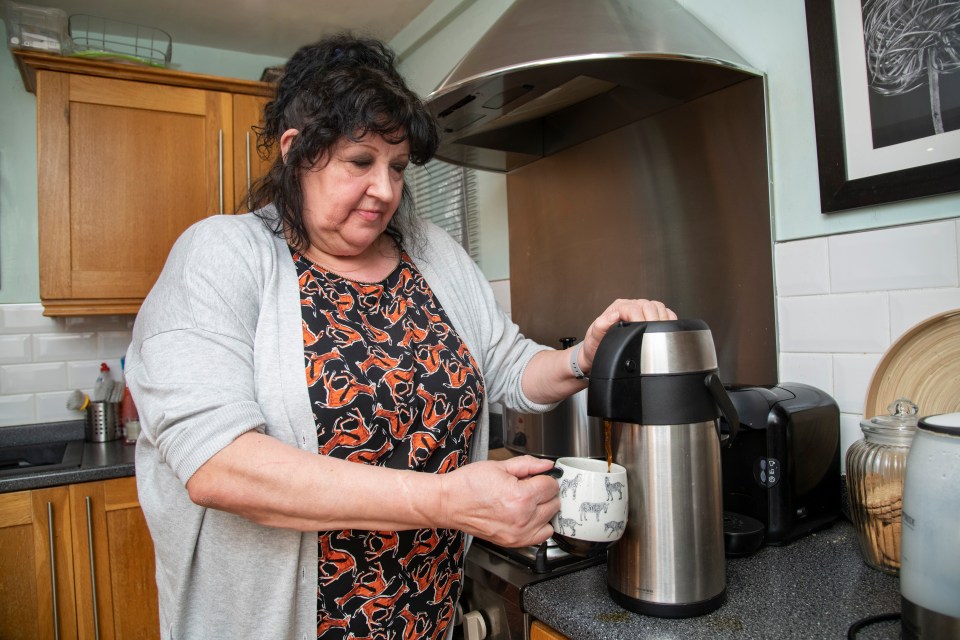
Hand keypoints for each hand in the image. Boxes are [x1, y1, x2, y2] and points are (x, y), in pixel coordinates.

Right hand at [439, 455, 559, 546]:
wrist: (449, 503)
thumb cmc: (468, 485)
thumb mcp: (499, 466)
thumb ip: (528, 465)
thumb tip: (547, 465)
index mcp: (521, 496)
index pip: (551, 486)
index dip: (545, 477)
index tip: (536, 477)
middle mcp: (523, 518)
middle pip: (554, 503)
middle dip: (545, 492)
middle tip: (531, 487)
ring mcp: (519, 533)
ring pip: (551, 520)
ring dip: (544, 509)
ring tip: (528, 501)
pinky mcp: (513, 542)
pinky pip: (541, 537)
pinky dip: (540, 526)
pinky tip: (528, 516)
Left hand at [580, 298, 676, 374]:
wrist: (598, 352)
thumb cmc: (596, 344)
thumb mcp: (593, 337)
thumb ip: (600, 325)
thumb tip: (613, 316)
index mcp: (617, 308)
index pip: (633, 308)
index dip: (640, 319)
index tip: (643, 330)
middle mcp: (629, 306)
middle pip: (648, 306)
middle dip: (653, 320)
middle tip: (655, 334)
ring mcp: (640, 310)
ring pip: (657, 306)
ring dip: (662, 318)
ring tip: (661, 331)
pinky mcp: (648, 315)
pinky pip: (663, 311)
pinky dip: (667, 318)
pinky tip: (666, 328)